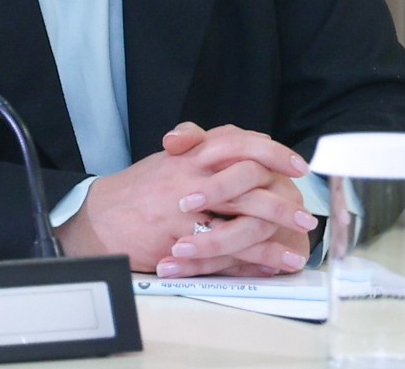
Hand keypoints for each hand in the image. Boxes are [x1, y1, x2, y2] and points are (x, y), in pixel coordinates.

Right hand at [54, 123, 314, 275]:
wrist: (98, 218)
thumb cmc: (138, 191)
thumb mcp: (171, 160)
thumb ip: (203, 147)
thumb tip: (241, 141)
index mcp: (192, 152)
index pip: (241, 142)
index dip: (273, 153)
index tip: (298, 166)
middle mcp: (191, 174)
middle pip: (249, 179)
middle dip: (282, 199)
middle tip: (306, 212)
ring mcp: (185, 208)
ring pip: (241, 216)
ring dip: (275, 230)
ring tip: (298, 241)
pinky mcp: (179, 239)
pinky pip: (225, 249)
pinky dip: (254, 257)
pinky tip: (274, 263)